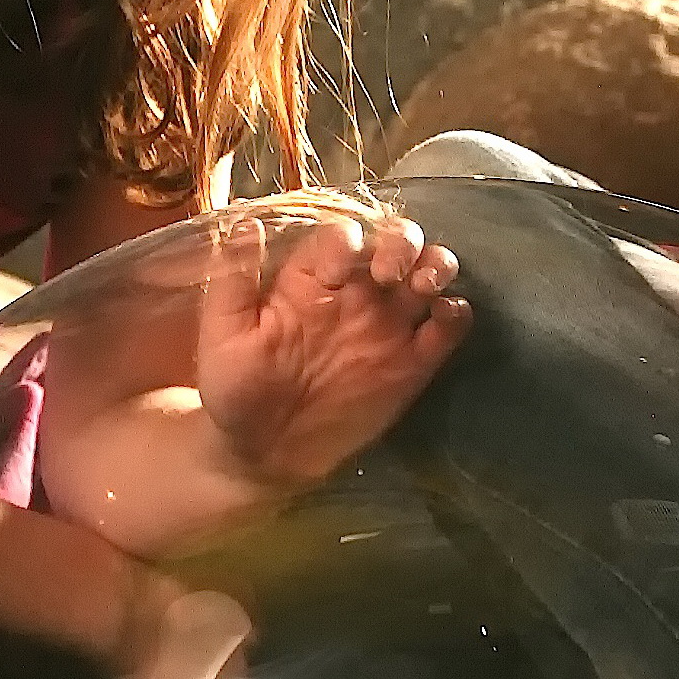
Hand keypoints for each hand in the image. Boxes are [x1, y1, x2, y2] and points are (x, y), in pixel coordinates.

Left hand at [196, 212, 469, 486]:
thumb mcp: (223, 336)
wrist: (263, 454)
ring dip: (436, 266)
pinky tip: (444, 317)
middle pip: (396, 242)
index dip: (347, 240)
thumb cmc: (235, 389)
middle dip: (402, 242)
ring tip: (426, 285)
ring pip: (428, 274)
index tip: (338, 268)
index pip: (342, 237)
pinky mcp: (412, 364)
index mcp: (312, 279)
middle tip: (390, 272)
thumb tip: (245, 225)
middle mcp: (356, 293)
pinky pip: (447, 329)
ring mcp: (388, 326)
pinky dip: (456, 314)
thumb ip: (233, 282)